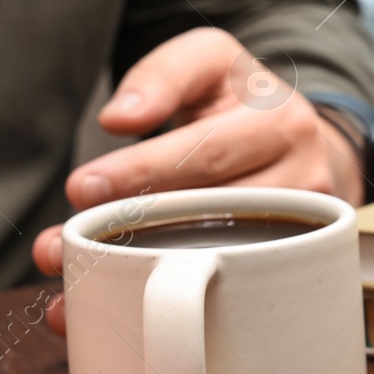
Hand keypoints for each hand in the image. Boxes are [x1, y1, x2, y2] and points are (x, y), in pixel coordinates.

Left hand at [30, 29, 363, 331]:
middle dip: (134, 230)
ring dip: (146, 273)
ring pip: (220, 259)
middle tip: (68, 242)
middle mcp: (304, 177)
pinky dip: (173, 303)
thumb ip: (162, 75)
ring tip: (80, 280)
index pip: (206, 152)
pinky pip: (230, 288)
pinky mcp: (297, 266)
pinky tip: (122, 311)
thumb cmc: (240, 103)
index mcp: (280, 120)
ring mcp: (304, 230)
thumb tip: (120, 118)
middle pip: (211, 213)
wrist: (301, 146)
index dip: (142, 172)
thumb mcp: (207, 62)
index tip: (81, 189)